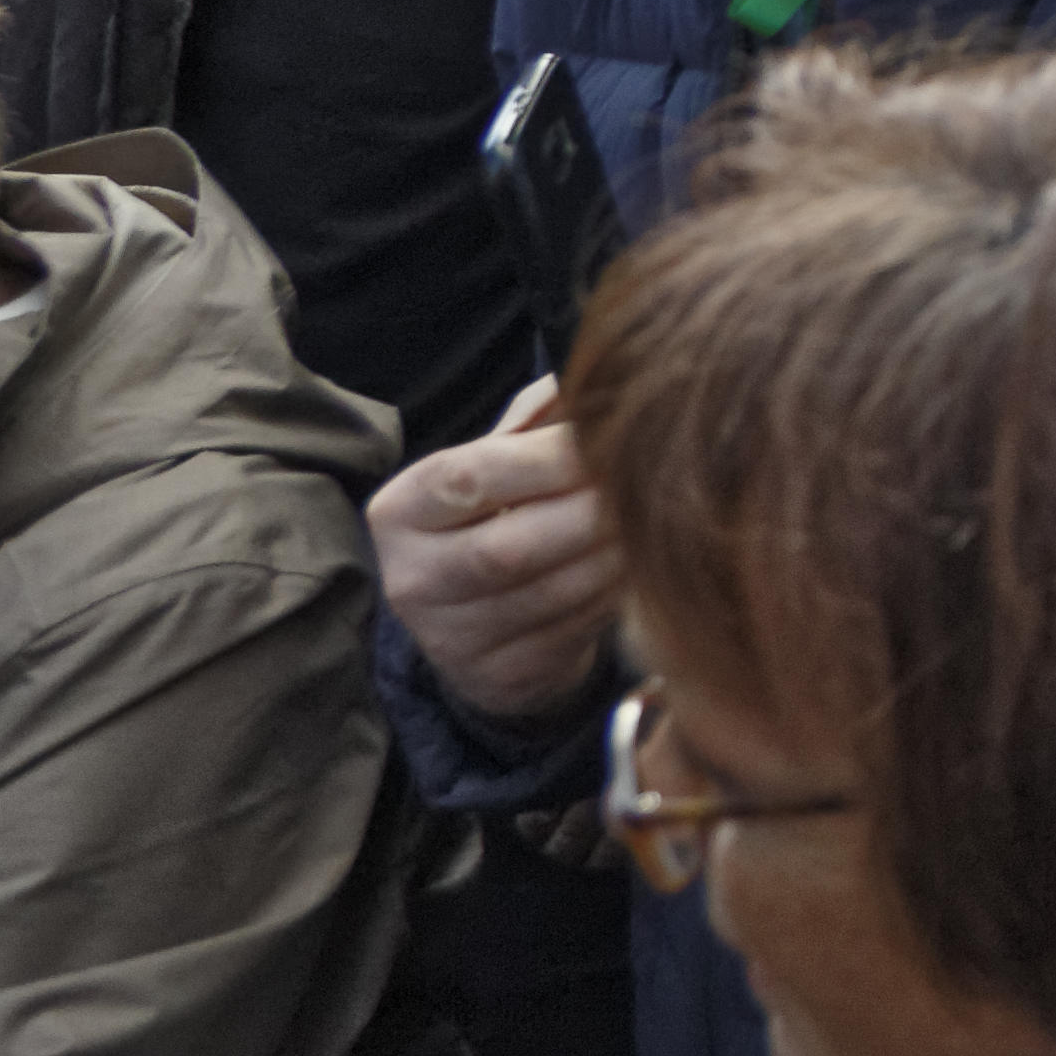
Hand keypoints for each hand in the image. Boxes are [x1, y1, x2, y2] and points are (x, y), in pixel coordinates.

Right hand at [367, 378, 619, 725]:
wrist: (480, 631)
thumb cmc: (497, 519)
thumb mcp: (493, 466)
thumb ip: (533, 420)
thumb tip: (582, 377)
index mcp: (400, 511)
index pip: (470, 477)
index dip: (548, 457)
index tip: (610, 434)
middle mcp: (411, 581)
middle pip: (510, 546)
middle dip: (590, 511)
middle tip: (647, 482)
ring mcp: (450, 639)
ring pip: (549, 593)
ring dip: (614, 553)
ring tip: (655, 519)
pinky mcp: (497, 678)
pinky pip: (572, 630)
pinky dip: (615, 593)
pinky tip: (641, 564)